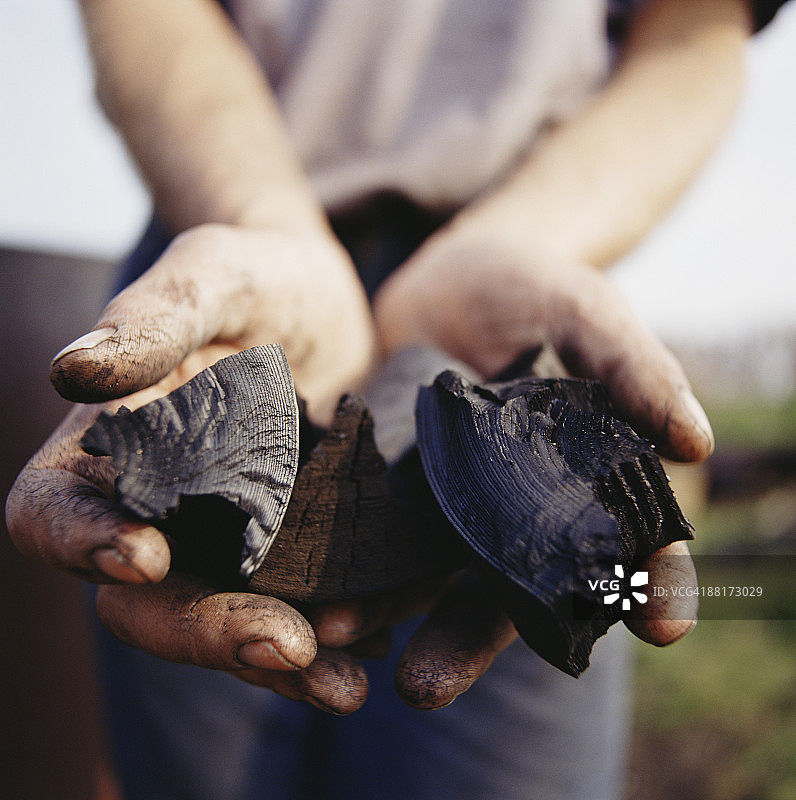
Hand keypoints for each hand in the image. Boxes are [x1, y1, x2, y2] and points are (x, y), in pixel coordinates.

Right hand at [6, 222, 376, 713]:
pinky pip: (298, 603)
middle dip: (209, 630)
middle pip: (149, 598)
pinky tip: (377, 643)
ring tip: (346, 681)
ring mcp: (226, 534)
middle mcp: (158, 508)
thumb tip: (71, 370)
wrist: (319, 298)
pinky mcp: (291, 542)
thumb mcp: (211, 276)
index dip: (82, 544)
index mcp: (107, 450)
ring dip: (281, 660)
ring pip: (228, 618)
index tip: (148, 556)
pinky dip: (332, 631)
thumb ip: (152, 320)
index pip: (54, 513)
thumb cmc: (251, 274)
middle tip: (287, 647)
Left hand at [371, 216, 704, 706]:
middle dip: (467, 640)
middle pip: (502, 589)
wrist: (446, 271)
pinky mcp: (390, 484)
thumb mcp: (583, 309)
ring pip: (420, 573)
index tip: (659, 623)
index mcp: (579, 483)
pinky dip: (337, 556)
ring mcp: (446, 504)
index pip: (624, 545)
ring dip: (380, 610)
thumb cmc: (534, 287)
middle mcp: (513, 512)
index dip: (646, 583)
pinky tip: (301, 578)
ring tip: (336, 635)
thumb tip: (694, 440)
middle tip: (426, 686)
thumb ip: (632, 366)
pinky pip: (364, 529)